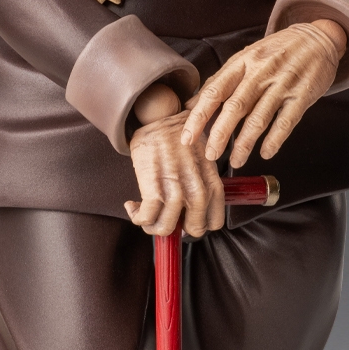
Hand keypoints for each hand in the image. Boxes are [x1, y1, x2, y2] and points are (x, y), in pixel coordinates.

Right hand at [126, 111, 224, 237]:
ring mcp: (175, 189)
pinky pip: (146, 218)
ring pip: (167, 228)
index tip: (185, 221)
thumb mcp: (204, 161)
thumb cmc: (180, 140)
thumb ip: (203, 185)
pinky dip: (138, 218)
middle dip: (178, 229)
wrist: (160, 119)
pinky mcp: (153, 187)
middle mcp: (197, 189)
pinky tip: (133, 207)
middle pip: (194, 229)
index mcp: (212, 183)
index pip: (215, 222)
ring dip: (153, 227)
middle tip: (164, 220)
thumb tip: (193, 212)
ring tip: (145, 215)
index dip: (199, 226)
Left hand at [181, 20, 345, 167]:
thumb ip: (220, 81)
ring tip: (236, 161)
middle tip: (211, 155)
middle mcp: (260, 71)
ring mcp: (283, 83)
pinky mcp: (303, 95)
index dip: (199, 116)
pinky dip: (274, 140)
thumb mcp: (246, 58)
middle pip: (235, 107)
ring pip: (259, 118)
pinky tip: (266, 153)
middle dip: (219, 134)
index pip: (214, 91)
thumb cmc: (276, 51)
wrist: (317, 38)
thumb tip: (190, 106)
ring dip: (245, 143)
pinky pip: (286, 122)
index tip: (187, 138)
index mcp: (242, 62)